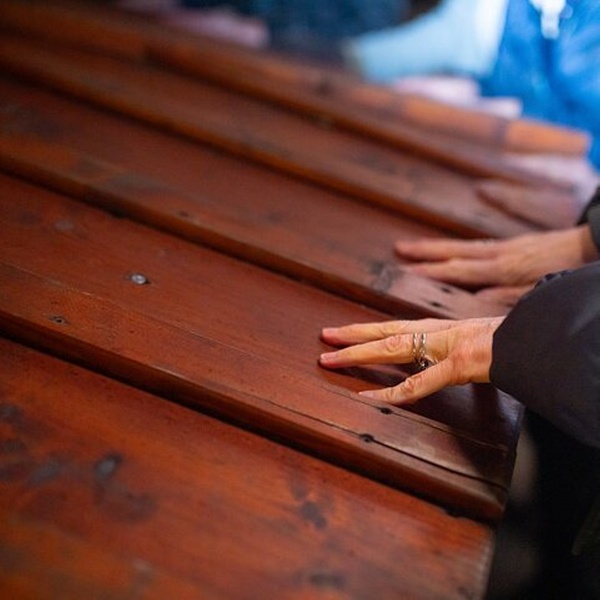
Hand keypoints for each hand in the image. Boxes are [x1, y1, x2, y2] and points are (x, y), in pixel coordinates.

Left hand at [319, 317, 503, 404]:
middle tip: (324, 336)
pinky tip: (368, 396)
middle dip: (352, 335)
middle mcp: (435, 332)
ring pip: (392, 348)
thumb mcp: (474, 342)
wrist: (536, 337)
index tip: (343, 331)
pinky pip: (420, 383)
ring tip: (331, 359)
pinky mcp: (458, 364)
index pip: (394, 326)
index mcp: (438, 328)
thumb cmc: (508, 340)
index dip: (367, 329)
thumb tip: (442, 364)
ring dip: (359, 354)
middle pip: (384, 332)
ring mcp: (445, 347)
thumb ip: (452, 353)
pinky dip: (393, 392)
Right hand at [395, 224, 596, 288]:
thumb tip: (475, 300)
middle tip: (399, 249)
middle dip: (425, 252)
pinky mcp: (508, 246)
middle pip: (454, 252)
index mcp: (501, 269)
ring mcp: (500, 248)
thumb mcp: (536, 290)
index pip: (459, 269)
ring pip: (461, 246)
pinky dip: (456, 246)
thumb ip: (505, 296)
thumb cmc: (561, 271)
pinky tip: (448, 249)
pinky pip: (474, 245)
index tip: (409, 270)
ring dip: (435, 247)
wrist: (586, 246)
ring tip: (410, 246)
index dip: (433, 270)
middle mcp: (495, 255)